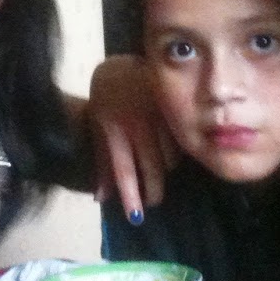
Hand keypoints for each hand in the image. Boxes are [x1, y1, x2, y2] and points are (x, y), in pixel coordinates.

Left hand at [87, 54, 178, 221]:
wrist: (121, 62)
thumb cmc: (106, 97)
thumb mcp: (99, 127)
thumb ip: (103, 163)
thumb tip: (101, 198)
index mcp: (114, 130)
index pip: (123, 169)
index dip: (130, 195)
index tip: (136, 218)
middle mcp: (136, 124)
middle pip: (151, 168)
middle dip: (153, 191)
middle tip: (153, 202)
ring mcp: (157, 114)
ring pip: (170, 155)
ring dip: (165, 172)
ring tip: (160, 175)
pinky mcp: (173, 107)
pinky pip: (180, 139)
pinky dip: (177, 152)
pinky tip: (173, 155)